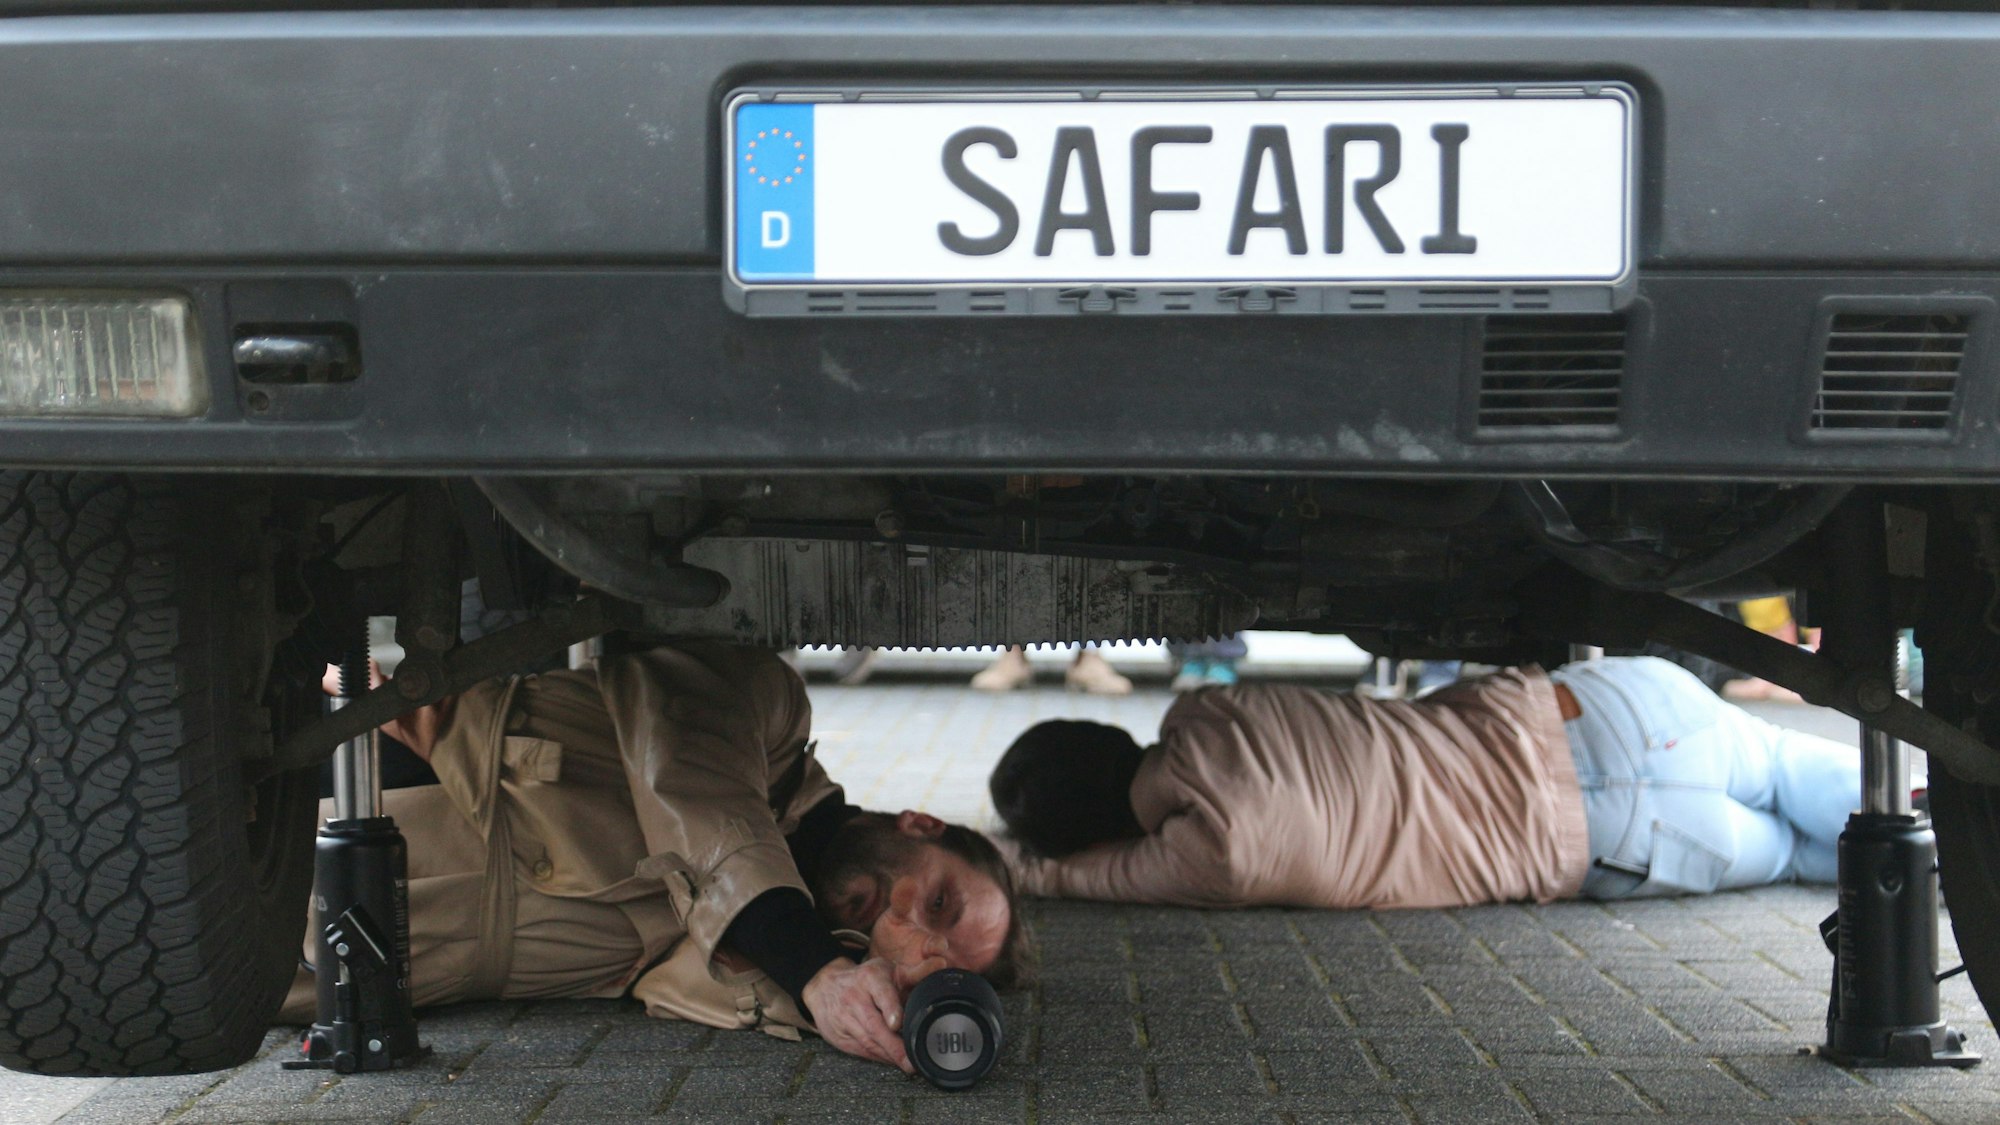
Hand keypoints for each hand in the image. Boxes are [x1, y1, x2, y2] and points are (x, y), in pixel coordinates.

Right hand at [801, 957, 911, 1072]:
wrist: (824, 985)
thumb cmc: (864, 979)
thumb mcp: (887, 969)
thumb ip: (915, 972)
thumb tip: (942, 964)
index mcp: (870, 978)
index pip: (881, 993)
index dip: (890, 1008)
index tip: (897, 1023)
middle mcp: (854, 998)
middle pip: (874, 1024)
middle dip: (893, 1045)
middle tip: (911, 1061)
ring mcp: (843, 1018)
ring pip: (867, 1041)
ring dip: (888, 1055)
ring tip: (907, 1064)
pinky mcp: (838, 1036)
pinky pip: (860, 1050)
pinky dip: (878, 1057)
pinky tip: (891, 1061)